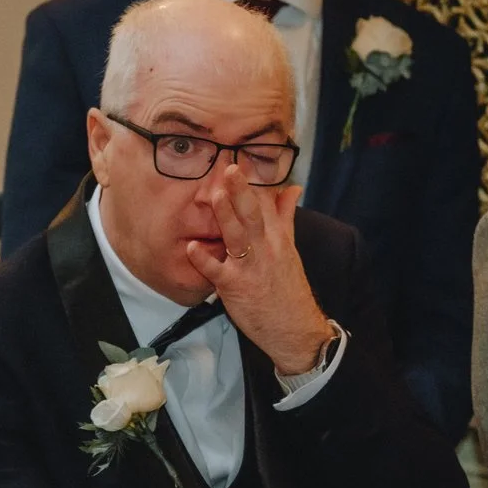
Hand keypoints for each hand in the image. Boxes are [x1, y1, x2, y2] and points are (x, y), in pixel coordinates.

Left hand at [183, 161, 331, 374]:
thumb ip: (286, 217)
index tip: (242, 158)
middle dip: (241, 191)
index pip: (268, 203)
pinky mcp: (236, 288)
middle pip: (254, 214)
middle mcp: (267, 249)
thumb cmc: (287, 288)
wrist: (296, 329)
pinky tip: (191, 249)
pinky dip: (205, 261)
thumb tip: (292, 188)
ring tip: (214, 196)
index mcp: (278, 237)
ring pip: (238, 238)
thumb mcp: (290, 249)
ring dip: (226, 217)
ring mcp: (251, 268)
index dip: (255, 181)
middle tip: (230, 168)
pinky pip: (218, 272)